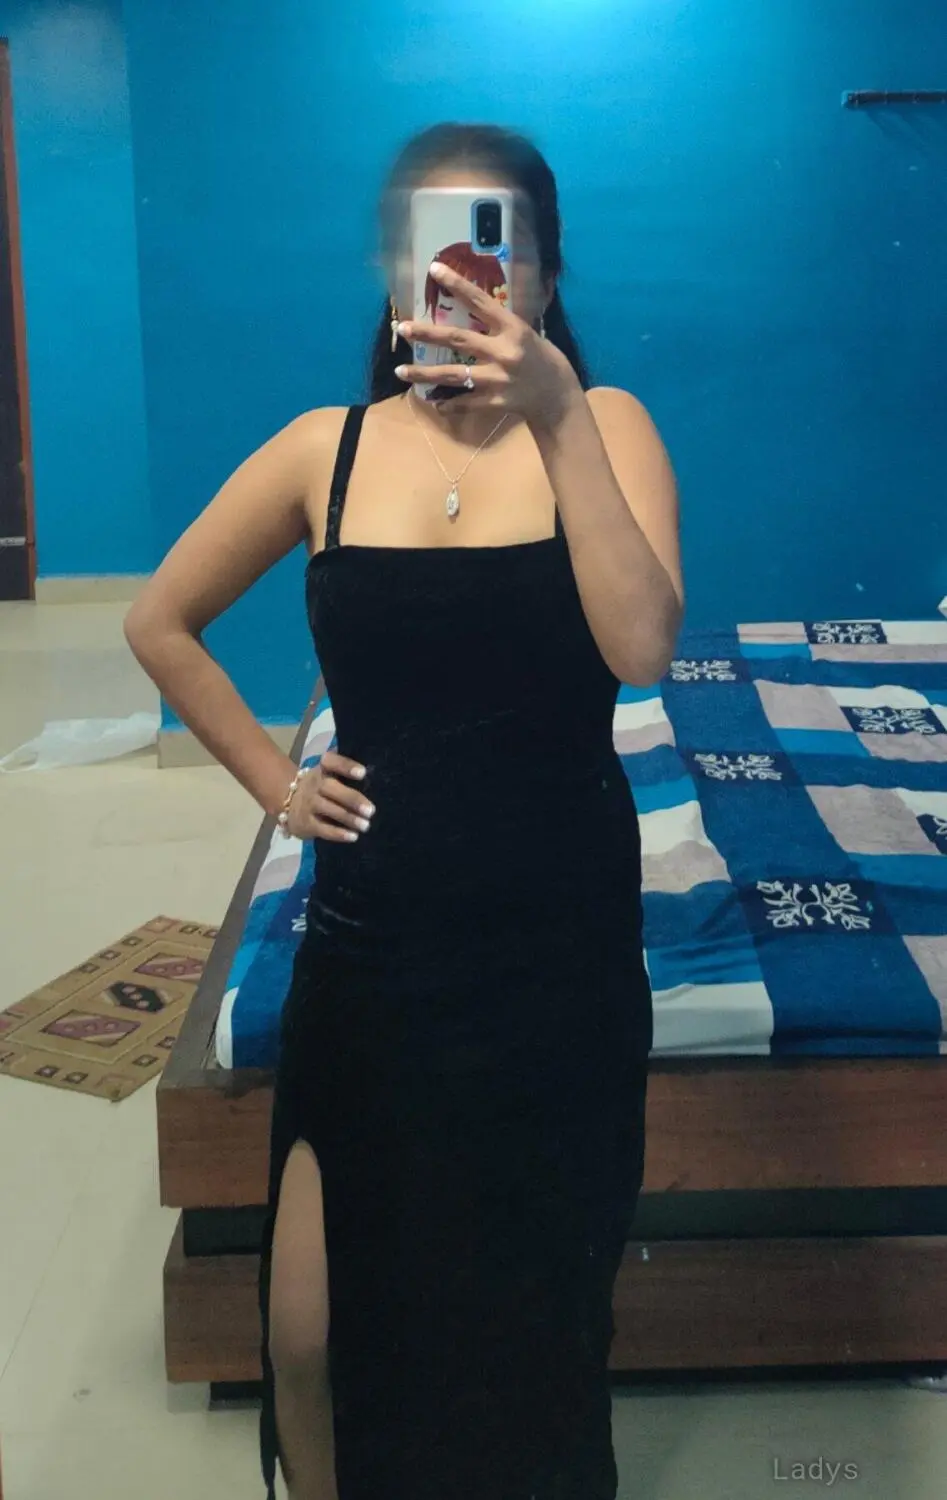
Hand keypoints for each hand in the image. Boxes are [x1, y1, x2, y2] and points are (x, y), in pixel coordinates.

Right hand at [284, 750, 374, 841]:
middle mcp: (314, 784)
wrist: (288, 802)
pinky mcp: (306, 823)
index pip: (331, 761)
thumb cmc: (320, 786)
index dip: (346, 766)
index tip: (363, 773)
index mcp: (323, 769)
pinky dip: (338, 834)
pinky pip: (323, 829)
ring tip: (366, 825)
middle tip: (371, 810)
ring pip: (328, 809)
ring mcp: (309, 804)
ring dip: (349, 818)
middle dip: (352, 799)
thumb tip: (375, 775)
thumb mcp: (328, 773)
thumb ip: (346, 772)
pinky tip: (353, 836)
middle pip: (330, 788)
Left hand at [394, 261, 581, 428]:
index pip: (480, 301)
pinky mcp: (495, 402)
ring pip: (454, 375)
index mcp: (512, 328)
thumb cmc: (543, 359)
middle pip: (458, 339)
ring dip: (425, 374)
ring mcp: (498, 379)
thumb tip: (471, 308)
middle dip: (428, 333)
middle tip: (403, 328)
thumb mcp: (526, 333)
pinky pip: (465, 402)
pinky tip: (434, 401)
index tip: (434, 270)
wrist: (558, 397)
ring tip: (401, 371)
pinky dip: (448, 403)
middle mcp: (503, 352)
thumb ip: (499, 325)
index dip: (457, 284)